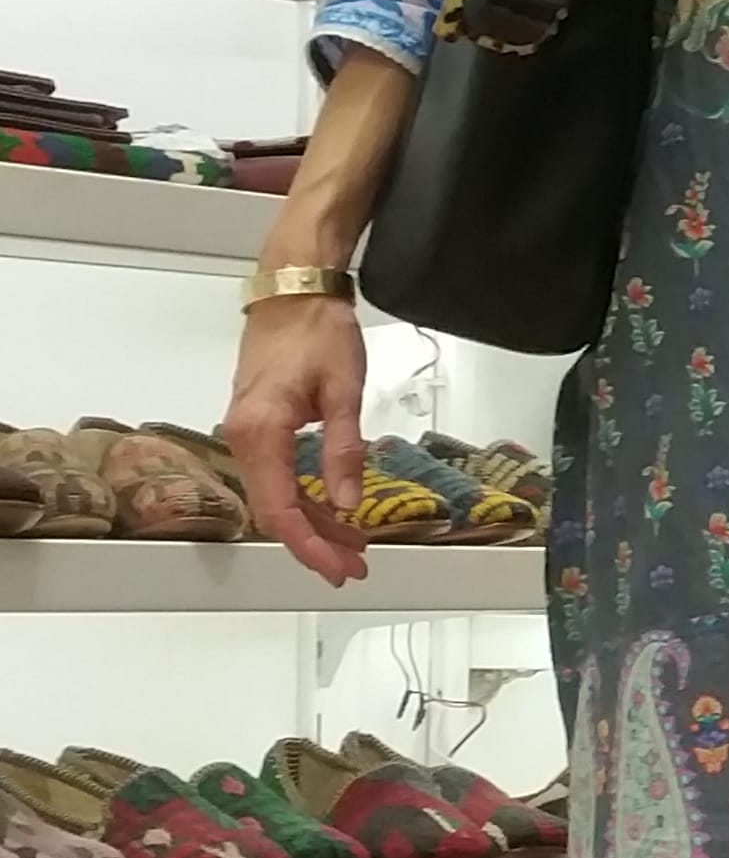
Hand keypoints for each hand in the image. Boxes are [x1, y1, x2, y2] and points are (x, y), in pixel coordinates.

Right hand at [223, 294, 371, 587]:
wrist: (292, 289)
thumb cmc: (317, 330)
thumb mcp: (343, 390)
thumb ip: (343, 450)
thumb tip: (347, 505)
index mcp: (260, 432)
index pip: (279, 509)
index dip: (309, 546)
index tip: (339, 568)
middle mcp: (243, 438)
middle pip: (275, 510)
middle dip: (315, 544)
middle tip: (355, 566)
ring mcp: (246, 434)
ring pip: (277, 496)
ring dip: (313, 524)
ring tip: (354, 545)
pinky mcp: (257, 427)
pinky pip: (277, 476)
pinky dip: (306, 498)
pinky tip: (334, 511)